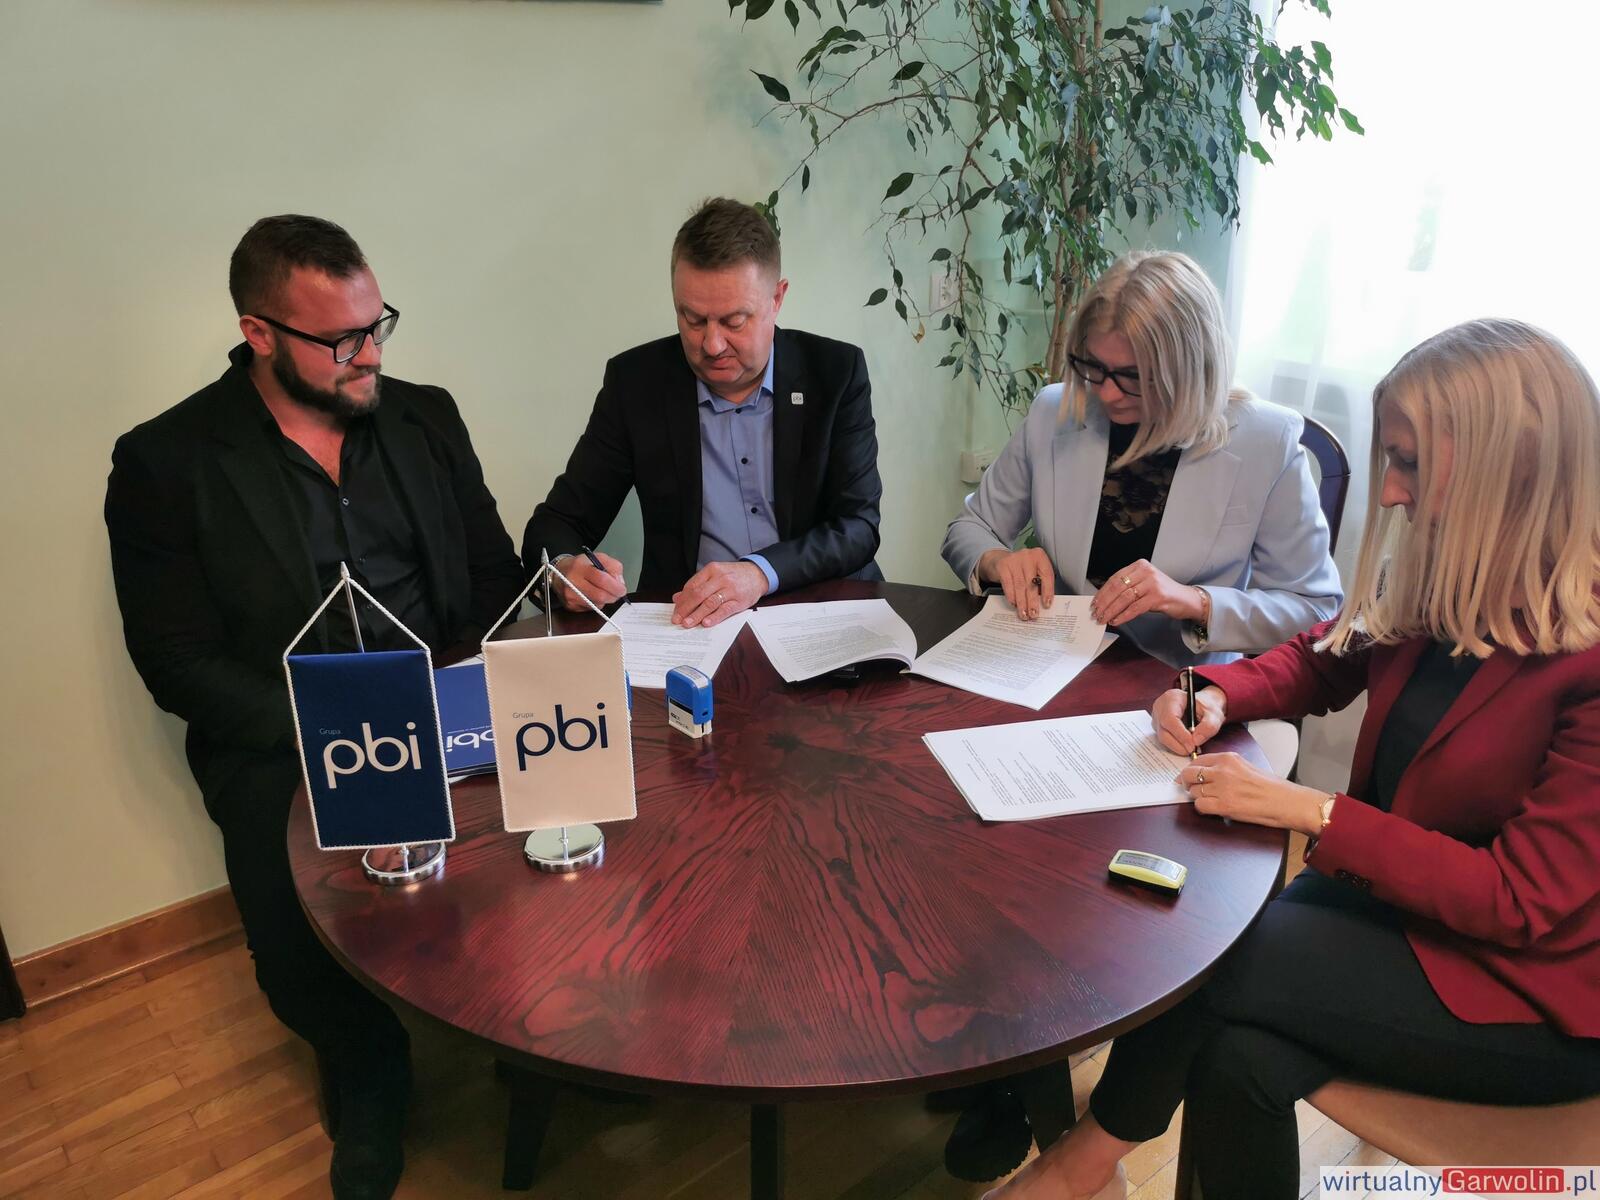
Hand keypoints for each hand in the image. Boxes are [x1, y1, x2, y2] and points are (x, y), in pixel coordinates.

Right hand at [553, 552, 626, 611]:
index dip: (615, 586)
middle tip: (617, 593)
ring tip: (603, 591)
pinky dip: (597, 603)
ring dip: (605, 600)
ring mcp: (571, 596)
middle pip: (600, 595)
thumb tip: (619, 582)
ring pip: (597, 604)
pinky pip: (591, 609)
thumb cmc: (581, 565)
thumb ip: (613, 566)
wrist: (560, 573)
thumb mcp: (598, 558)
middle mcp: (573, 582)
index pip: (601, 579)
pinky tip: (593, 595)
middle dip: (613, 596)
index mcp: (580, 567)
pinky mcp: (570, 606)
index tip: (622, 589)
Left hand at [672, 560, 768, 627]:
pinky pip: (725, 610)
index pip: (692, 586)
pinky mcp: (739, 601)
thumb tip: (677, 598)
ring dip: (696, 614)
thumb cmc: (734, 576)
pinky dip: (714, 617)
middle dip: (685, 608)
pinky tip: (706, 623)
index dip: (682, 600)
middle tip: (677, 620)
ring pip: (709, 603)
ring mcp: (731, 590)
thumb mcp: (715, 575)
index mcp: (712, 570)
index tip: (676, 611)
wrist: (758, 574)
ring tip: (687, 623)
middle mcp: (720, 578)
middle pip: (698, 594)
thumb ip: (697, 585)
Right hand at [976, 546, 1055, 619]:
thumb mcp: (1033, 570)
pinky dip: (1012, 597)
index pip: (1046, 575)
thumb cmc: (1021, 568)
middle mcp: (1027, 556)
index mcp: (1039, 556)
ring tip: (1024, 614)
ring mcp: (1014, 559)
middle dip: (1033, 602)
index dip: (1048, 591)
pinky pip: (1008, 585)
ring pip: (1020, 586)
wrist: (999, 559)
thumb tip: (1043, 603)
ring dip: (1022, 603)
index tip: (1046, 604)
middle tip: (1033, 615)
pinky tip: (1014, 604)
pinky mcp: (1002, 566)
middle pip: (1032, 582)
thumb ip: (1039, 582)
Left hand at [1090, 559, 1203, 626]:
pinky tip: (1116, 621)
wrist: (1186, 599)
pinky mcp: (1158, 597)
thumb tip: (1105, 600)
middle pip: (1118, 588)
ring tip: (1104, 619)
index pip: (1115, 579)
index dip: (1102, 592)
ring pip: (1124, 598)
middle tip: (1096, 613)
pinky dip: (1123, 616)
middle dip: (1104, 603)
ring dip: (1111, 611)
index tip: (1094, 603)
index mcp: (1140, 566)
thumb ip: (1127, 587)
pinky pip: (1135, 608)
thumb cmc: (1163, 593)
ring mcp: (1152, 583)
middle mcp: (1146, 572)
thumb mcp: (1144, 584)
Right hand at [1151, 684, 1226, 755]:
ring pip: (1162, 737)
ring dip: (1177, 746)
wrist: (1203, 706)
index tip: (1192, 746)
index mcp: (1172, 698)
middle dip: (1178, 744)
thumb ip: (1209, 726)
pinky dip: (1175, 745)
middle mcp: (1160, 707)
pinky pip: (1164, 739)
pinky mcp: (1158, 727)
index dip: (1180, 734)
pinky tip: (1186, 745)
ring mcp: (1157, 717)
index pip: (1169, 718)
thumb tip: (1196, 741)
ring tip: (1192, 748)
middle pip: (1163, 730)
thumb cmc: (1207, 708)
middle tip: (1193, 751)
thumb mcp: (1214, 715)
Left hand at [1178, 752, 1326, 834]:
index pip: (1197, 760)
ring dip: (1197, 796)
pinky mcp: (1224, 806)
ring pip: (1193, 790)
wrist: (1286, 802)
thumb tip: (1206, 772)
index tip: (1188, 776)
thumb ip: (1225, 767)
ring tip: (1210, 799)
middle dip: (1187, 782)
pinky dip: (1202, 808)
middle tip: (1191, 788)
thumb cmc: (1271, 787)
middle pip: (1189, 774)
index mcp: (1228, 758)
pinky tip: (1213, 808)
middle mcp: (1222, 770)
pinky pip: (1199, 805)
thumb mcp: (1246, 766)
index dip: (1190, 770)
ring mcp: (1222, 788)